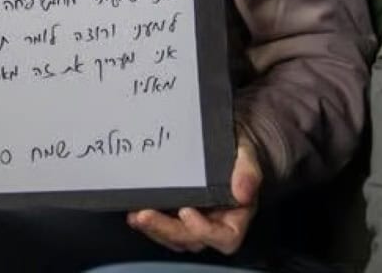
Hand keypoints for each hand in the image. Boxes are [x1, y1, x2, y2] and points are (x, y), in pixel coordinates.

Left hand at [127, 138, 262, 254]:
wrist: (223, 141)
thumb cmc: (236, 150)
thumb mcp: (246, 153)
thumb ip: (247, 171)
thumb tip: (242, 193)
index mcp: (235, 215)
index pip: (225, 238)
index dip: (205, 231)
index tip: (186, 212)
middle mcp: (214, 223)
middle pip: (192, 239)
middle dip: (167, 229)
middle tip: (146, 215)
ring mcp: (193, 221)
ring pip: (174, 237)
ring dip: (154, 229)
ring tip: (136, 215)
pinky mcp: (175, 214)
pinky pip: (162, 228)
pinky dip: (148, 223)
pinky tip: (134, 211)